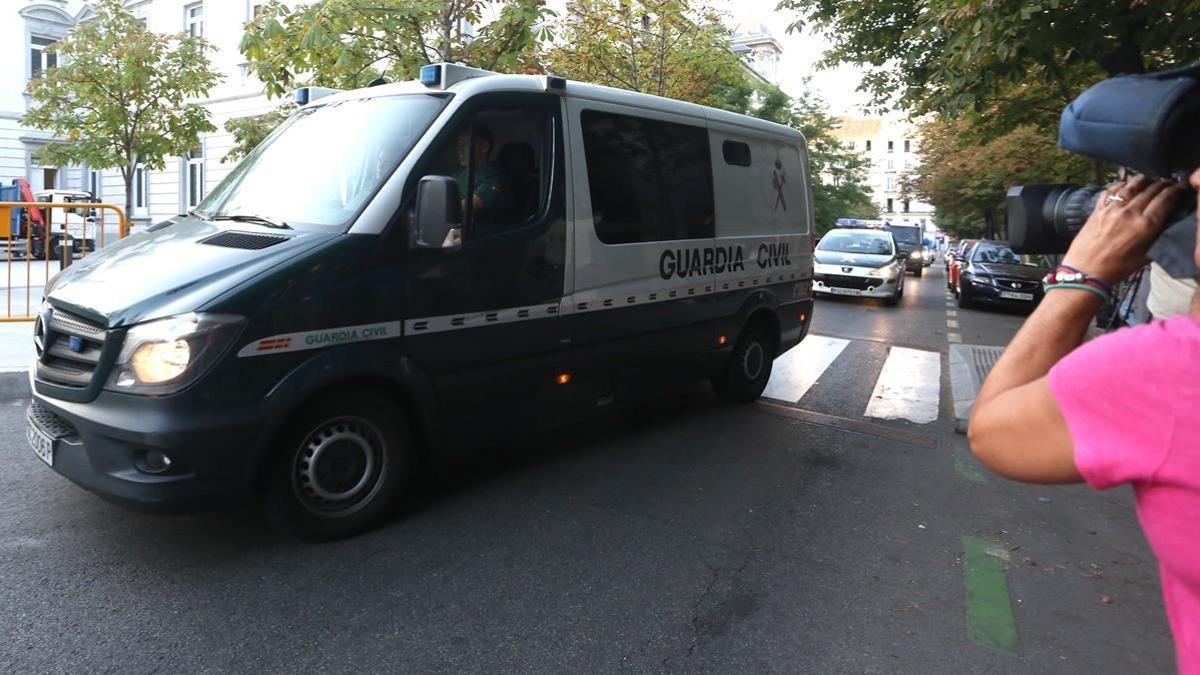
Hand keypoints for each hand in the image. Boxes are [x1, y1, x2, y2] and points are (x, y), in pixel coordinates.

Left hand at [1061, 175, 1184, 282]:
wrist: (1085, 271)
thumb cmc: (1117, 268)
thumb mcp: (1146, 256)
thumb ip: (1157, 236)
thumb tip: (1166, 222)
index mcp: (1145, 225)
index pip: (1166, 200)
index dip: (1176, 191)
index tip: (1181, 188)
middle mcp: (1129, 212)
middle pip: (1151, 190)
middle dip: (1163, 184)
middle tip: (1169, 183)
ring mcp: (1112, 209)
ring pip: (1132, 186)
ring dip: (1144, 180)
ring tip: (1151, 179)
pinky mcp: (1098, 209)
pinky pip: (1111, 190)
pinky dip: (1121, 185)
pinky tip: (1126, 185)